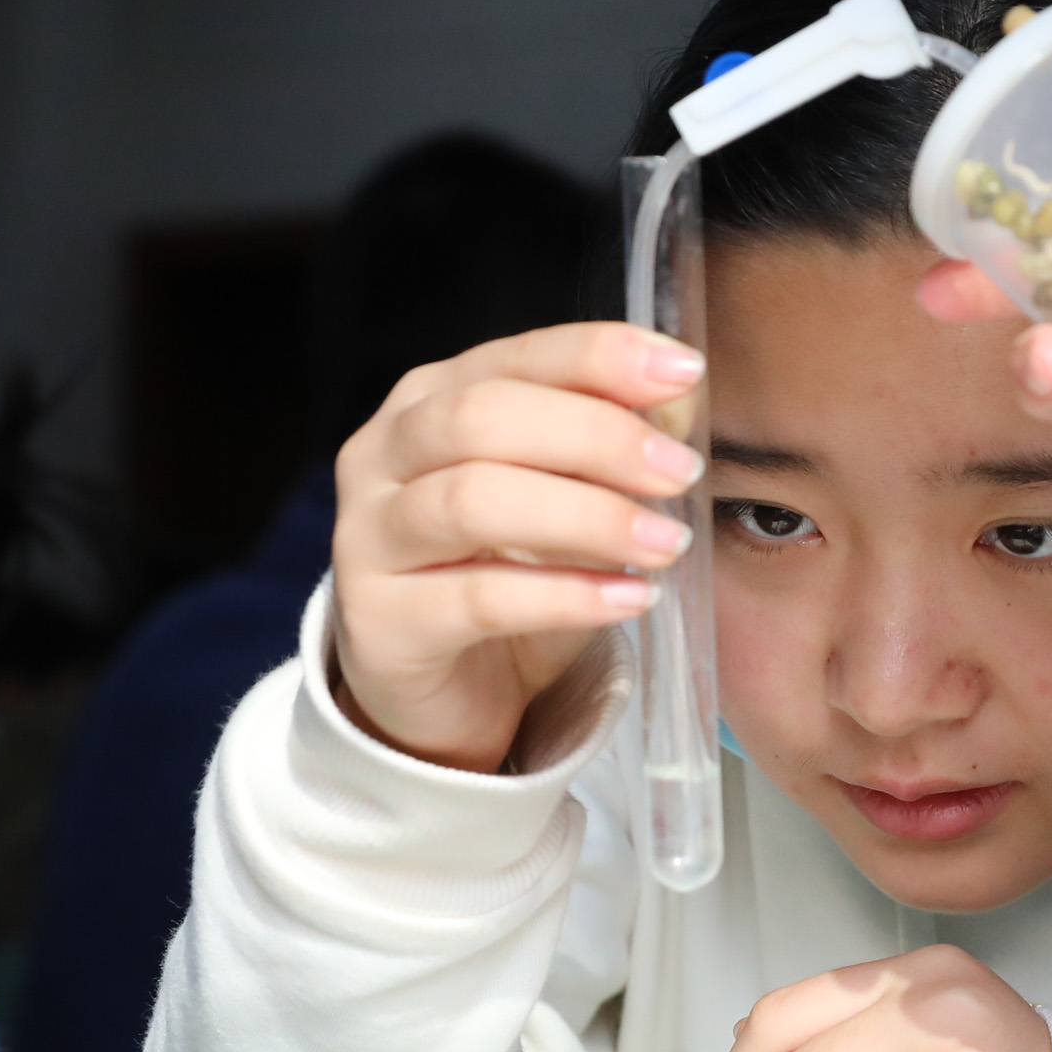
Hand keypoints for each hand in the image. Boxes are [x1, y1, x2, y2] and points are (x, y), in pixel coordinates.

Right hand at [330, 322, 705, 773]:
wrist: (448, 694)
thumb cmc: (510, 575)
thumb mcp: (566, 497)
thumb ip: (610, 442)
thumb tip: (677, 400)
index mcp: (428, 400)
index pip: (515, 357)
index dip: (600, 356)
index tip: (685, 373)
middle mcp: (382, 455)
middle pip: (482, 417)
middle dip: (596, 436)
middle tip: (679, 472)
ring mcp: (366, 538)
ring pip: (473, 502)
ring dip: (586, 517)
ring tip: (666, 544)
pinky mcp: (379, 622)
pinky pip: (479, 599)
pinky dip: (567, 597)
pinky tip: (630, 600)